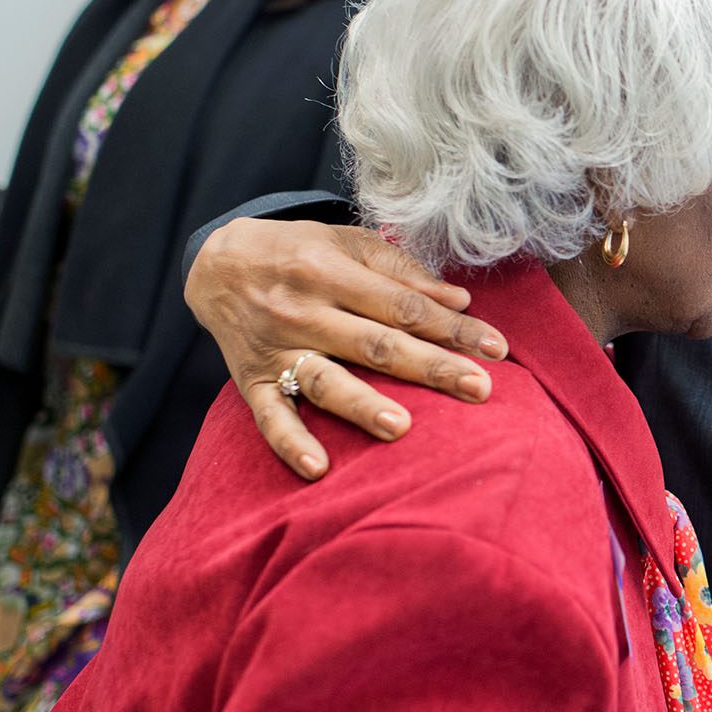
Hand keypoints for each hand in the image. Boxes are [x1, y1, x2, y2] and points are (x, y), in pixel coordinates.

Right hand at [184, 218, 509, 479]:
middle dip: (430, 367)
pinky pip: (271, 416)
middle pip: (376, 344)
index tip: (496, 349)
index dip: (451, 327)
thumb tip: (458, 300)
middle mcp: (304, 310)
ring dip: (363, 405)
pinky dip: (292, 442)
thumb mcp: (346, 243)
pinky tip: (319, 468)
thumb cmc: (297, 253)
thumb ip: (402, 271)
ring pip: (326, 379)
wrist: (215, 264)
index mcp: (332, 271)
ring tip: (402, 428)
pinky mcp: (251, 380)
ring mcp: (277, 348)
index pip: (403, 305)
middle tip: (479, 389)